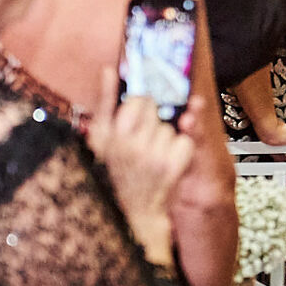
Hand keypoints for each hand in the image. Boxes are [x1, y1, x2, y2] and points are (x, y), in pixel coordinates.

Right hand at [85, 67, 194, 265]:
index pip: (139, 100)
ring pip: (173, 126)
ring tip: (152, 155)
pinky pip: (185, 141)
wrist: (132, 215)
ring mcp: (154, 155)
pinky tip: (168, 163)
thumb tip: (109, 70)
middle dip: (154, 121)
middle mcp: (132, 144)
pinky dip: (181, 149)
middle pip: (158, 111)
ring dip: (167, 137)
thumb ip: (105, 102)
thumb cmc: (114, 173)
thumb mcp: (100, 139)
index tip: (140, 114)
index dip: (143, 106)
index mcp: (111, 135)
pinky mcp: (173, 167)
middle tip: (145, 140)